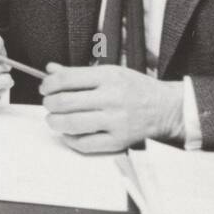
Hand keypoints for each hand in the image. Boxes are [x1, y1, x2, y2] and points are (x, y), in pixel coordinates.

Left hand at [40, 63, 183, 152]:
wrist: (167, 108)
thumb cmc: (135, 89)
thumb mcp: (111, 72)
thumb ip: (79, 73)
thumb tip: (50, 70)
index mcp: (108, 77)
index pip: (66, 79)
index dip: (48, 84)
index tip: (45, 88)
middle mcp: (112, 98)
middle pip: (64, 102)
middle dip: (49, 104)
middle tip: (49, 104)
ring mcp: (116, 121)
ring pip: (71, 124)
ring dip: (54, 122)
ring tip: (54, 119)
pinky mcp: (119, 141)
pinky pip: (85, 144)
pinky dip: (70, 139)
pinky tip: (69, 133)